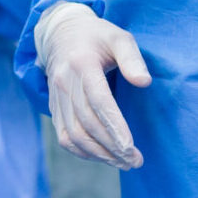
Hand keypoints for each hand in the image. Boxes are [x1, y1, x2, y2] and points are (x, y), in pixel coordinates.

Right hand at [36, 2, 150, 168]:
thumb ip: (132, 58)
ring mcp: (56, 96)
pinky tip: (103, 157)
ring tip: (123, 163)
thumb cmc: (97, 37)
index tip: (130, 147)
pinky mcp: (53, 107)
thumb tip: (144, 83)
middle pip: (86, 123)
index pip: (98, 101)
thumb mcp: (119, 37)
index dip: (114, 126)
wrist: (60, 34)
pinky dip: (82, 152)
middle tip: (135, 161)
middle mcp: (64, 82)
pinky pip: (64, 136)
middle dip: (111, 147)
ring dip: (98, 154)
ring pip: (73, 135)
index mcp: (82, 63)